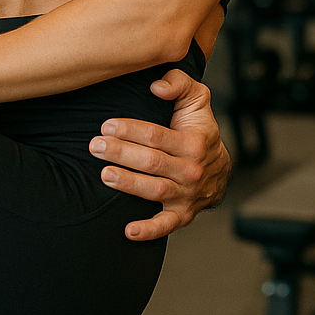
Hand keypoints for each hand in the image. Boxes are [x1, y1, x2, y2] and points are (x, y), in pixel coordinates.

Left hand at [90, 70, 230, 241]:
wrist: (219, 167)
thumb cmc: (199, 129)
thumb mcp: (196, 99)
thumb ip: (179, 83)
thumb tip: (156, 86)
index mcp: (193, 142)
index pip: (157, 136)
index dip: (130, 130)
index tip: (106, 126)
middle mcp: (191, 170)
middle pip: (152, 162)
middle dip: (121, 153)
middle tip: (96, 146)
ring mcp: (187, 194)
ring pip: (155, 190)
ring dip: (128, 184)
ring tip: (104, 174)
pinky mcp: (182, 214)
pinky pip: (166, 226)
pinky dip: (149, 231)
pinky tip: (128, 231)